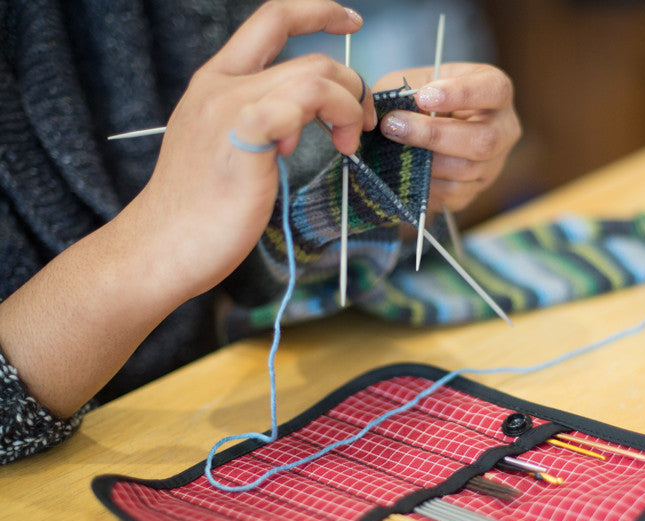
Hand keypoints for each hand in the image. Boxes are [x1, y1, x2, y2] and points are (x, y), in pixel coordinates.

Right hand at [0, 0, 372, 416]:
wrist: (161, 247)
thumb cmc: (198, 210)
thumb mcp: (228, 148)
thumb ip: (261, 122)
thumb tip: (301, 123)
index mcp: (215, 80)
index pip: (270, 19)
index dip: (317, 11)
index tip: (352, 23)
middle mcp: (219, 84)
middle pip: (309, 57)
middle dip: (352, 88)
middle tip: (358, 128)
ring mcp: (228, 107)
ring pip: (315, 76)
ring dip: (347, 108)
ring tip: (345, 143)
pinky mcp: (242, 135)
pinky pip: (300, 103)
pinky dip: (326, 119)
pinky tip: (322, 150)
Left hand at [374, 63, 521, 212]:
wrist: (421, 125)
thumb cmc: (420, 96)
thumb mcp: (413, 81)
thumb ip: (407, 91)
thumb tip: (400, 115)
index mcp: (496, 90)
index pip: (495, 90)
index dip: (462, 94)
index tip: (424, 97)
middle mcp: (504, 128)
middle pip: (484, 140)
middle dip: (434, 135)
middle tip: (394, 126)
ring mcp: (495, 162)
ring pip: (467, 170)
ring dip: (424, 161)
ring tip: (392, 146)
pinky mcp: (477, 188)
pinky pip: (454, 193)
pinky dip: (425, 183)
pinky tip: (406, 168)